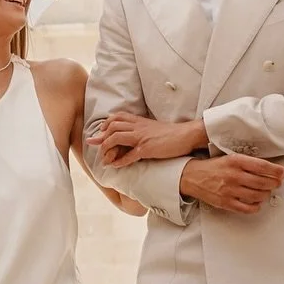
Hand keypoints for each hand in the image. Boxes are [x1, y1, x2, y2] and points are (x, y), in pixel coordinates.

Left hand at [88, 113, 206, 166]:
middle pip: (113, 126)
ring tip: (104, 158)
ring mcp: (142, 138)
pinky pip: (129, 155)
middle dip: (102, 137)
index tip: (100, 131)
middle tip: (97, 146)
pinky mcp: (147, 149)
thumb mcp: (153, 127)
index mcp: (139, 121)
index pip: (117, 117)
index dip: (106, 124)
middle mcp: (138, 127)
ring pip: (116, 138)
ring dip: (107, 148)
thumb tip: (132, 134)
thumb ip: (141, 129)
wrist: (186, 135)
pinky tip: (115, 166)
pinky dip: (120, 161)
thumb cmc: (171, 133)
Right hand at [179, 153, 283, 214]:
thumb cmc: (213, 167)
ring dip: (266, 194)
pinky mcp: (226, 202)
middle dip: (274, 183)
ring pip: (258, 195)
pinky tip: (257, 202)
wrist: (192, 176)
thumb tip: (268, 169)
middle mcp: (233, 175)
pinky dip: (256, 206)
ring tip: (266, 191)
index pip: (262, 166)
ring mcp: (230, 190)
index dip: (277, 170)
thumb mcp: (229, 158)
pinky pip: (248, 208)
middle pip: (263, 182)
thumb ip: (247, 163)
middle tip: (277, 183)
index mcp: (235, 161)